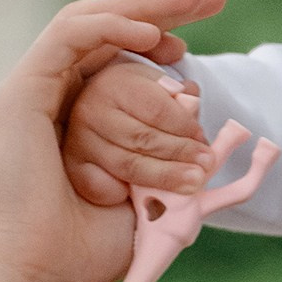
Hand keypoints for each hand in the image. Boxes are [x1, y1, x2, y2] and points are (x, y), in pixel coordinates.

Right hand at [0, 0, 246, 281]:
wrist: (37, 276)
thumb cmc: (86, 251)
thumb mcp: (144, 195)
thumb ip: (162, 162)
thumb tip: (204, 140)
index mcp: (74, 117)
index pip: (119, 58)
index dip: (163, 38)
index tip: (203, 45)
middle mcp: (49, 95)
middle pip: (108, 29)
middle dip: (164, 6)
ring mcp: (30, 91)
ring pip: (90, 23)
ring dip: (145, 6)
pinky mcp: (18, 93)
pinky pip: (70, 38)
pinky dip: (112, 28)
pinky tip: (153, 34)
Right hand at [64, 43, 225, 212]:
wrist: (103, 119)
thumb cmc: (138, 105)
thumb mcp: (157, 90)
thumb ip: (176, 95)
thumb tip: (191, 97)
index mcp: (114, 83)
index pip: (155, 108)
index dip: (184, 127)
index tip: (204, 140)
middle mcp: (89, 110)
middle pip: (143, 138)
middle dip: (180, 154)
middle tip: (206, 166)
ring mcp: (79, 141)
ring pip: (129, 165)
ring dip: (165, 177)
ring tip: (193, 184)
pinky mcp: (75, 168)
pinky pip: (103, 187)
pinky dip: (127, 194)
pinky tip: (149, 198)